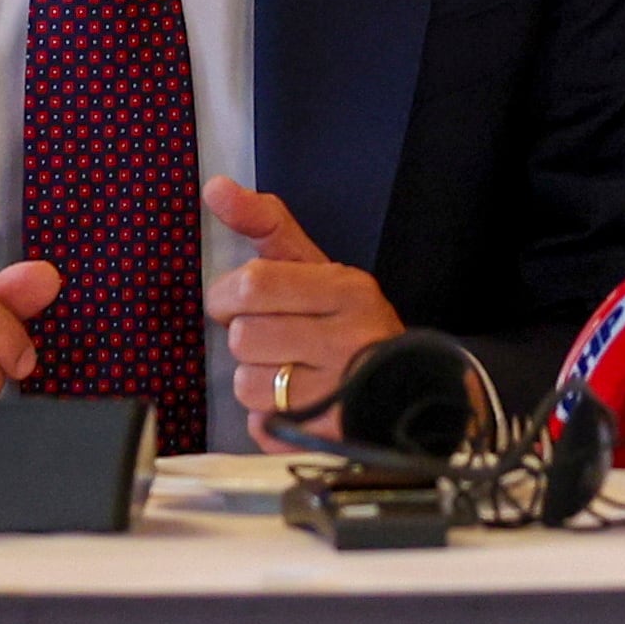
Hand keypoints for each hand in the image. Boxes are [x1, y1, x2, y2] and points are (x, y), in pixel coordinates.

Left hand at [202, 180, 401, 431]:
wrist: (408, 388)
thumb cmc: (347, 321)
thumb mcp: (317, 266)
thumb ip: (266, 225)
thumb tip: (216, 187)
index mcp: (347, 289)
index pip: (254, 284)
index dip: (229, 297)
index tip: (238, 303)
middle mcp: (351, 338)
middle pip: (245, 337)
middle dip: (248, 340)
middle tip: (274, 339)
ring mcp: (344, 391)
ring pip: (248, 385)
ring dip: (257, 381)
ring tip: (290, 373)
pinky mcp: (330, 436)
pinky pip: (261, 425)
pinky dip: (268, 419)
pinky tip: (297, 403)